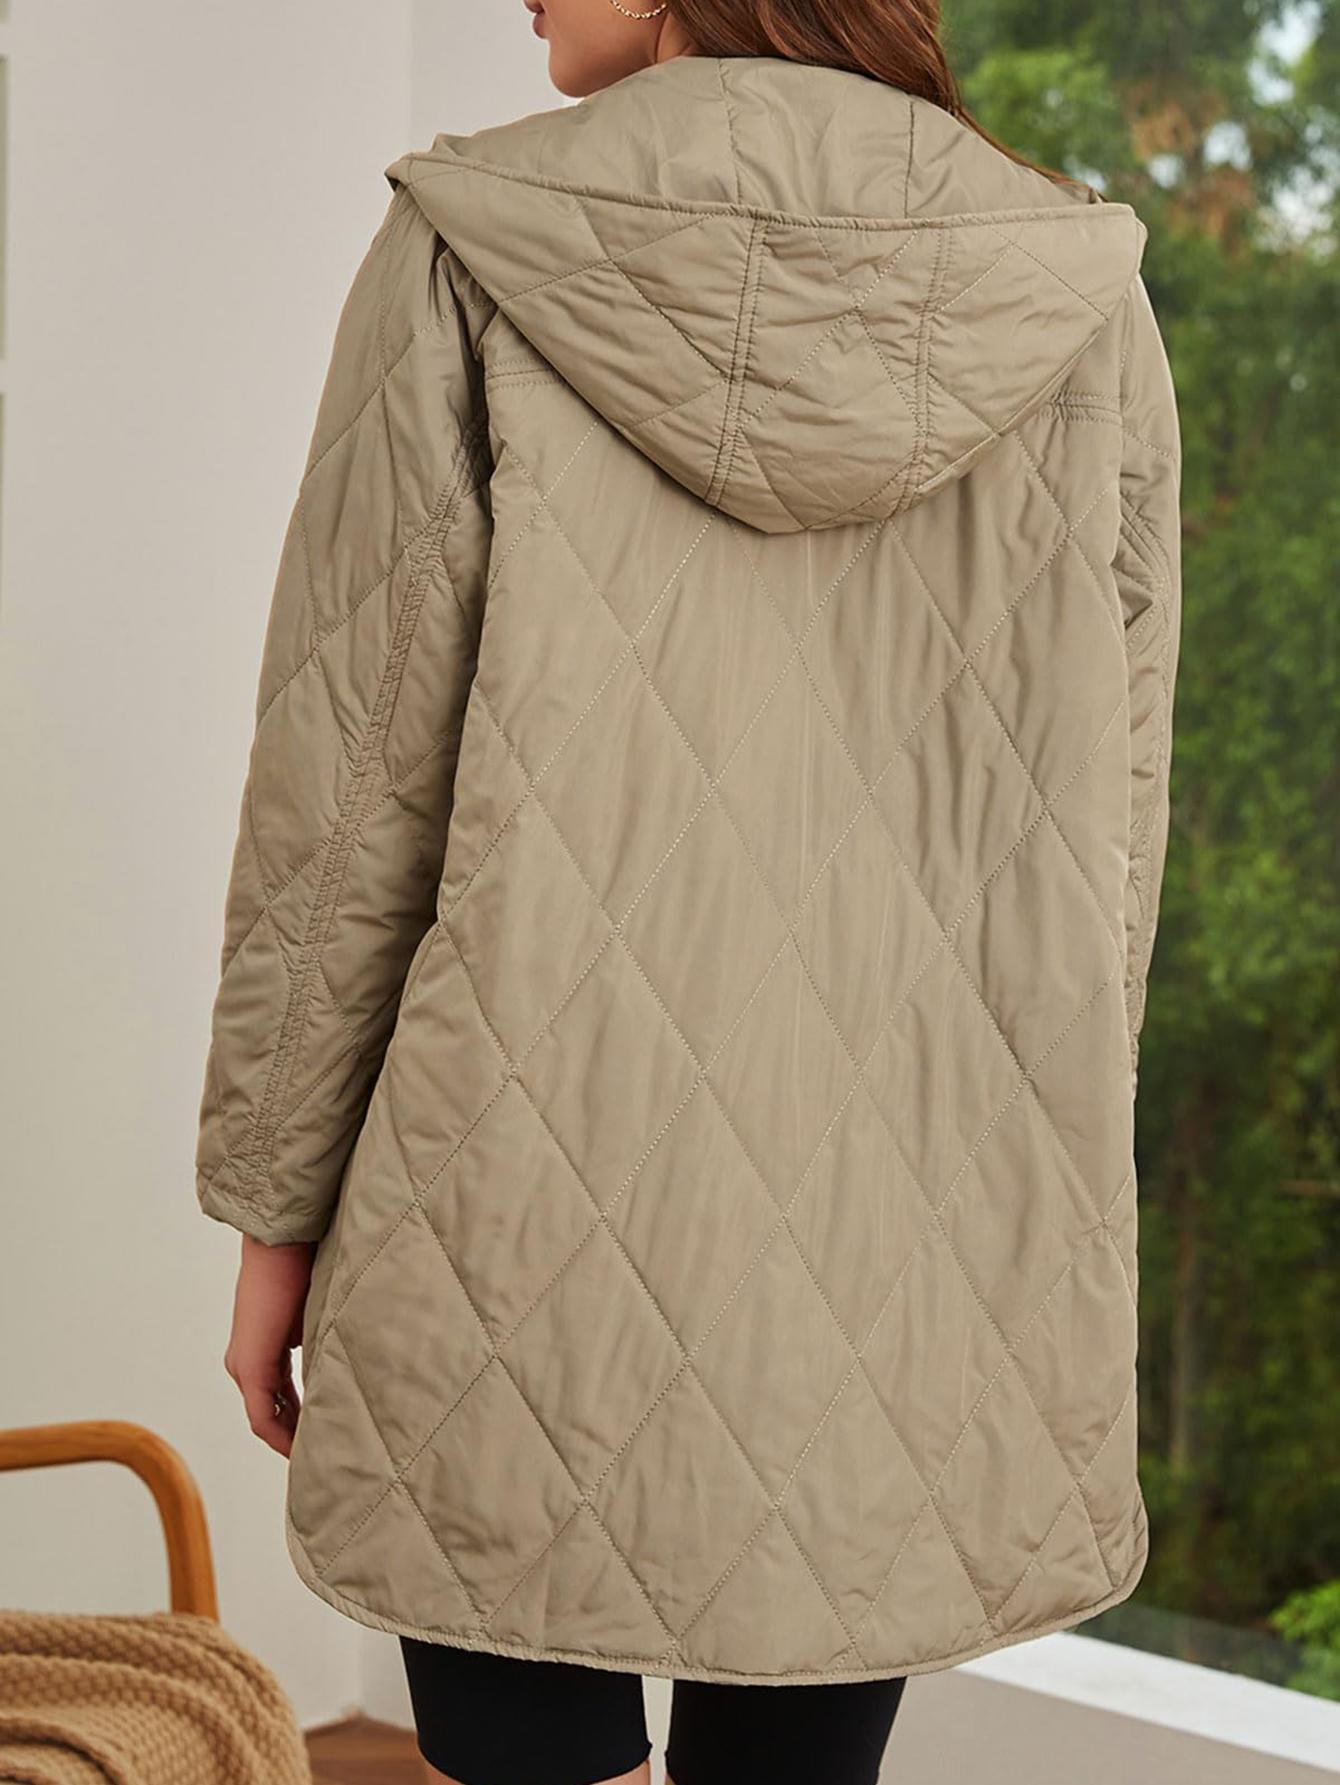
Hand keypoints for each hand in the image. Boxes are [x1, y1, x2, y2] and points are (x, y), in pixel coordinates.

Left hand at [224, 1234, 315, 1457]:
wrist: (282, 1243)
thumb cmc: (304, 1265)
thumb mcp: (318, 1314)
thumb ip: (323, 1344)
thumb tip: (346, 1365)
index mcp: (261, 1348)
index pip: (280, 1397)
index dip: (301, 1421)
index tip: (326, 1434)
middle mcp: (245, 1362)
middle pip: (272, 1413)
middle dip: (297, 1435)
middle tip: (325, 1454)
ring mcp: (243, 1366)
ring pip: (267, 1417)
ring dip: (291, 1437)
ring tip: (318, 1456)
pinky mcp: (249, 1368)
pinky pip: (263, 1416)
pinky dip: (282, 1434)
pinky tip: (303, 1447)